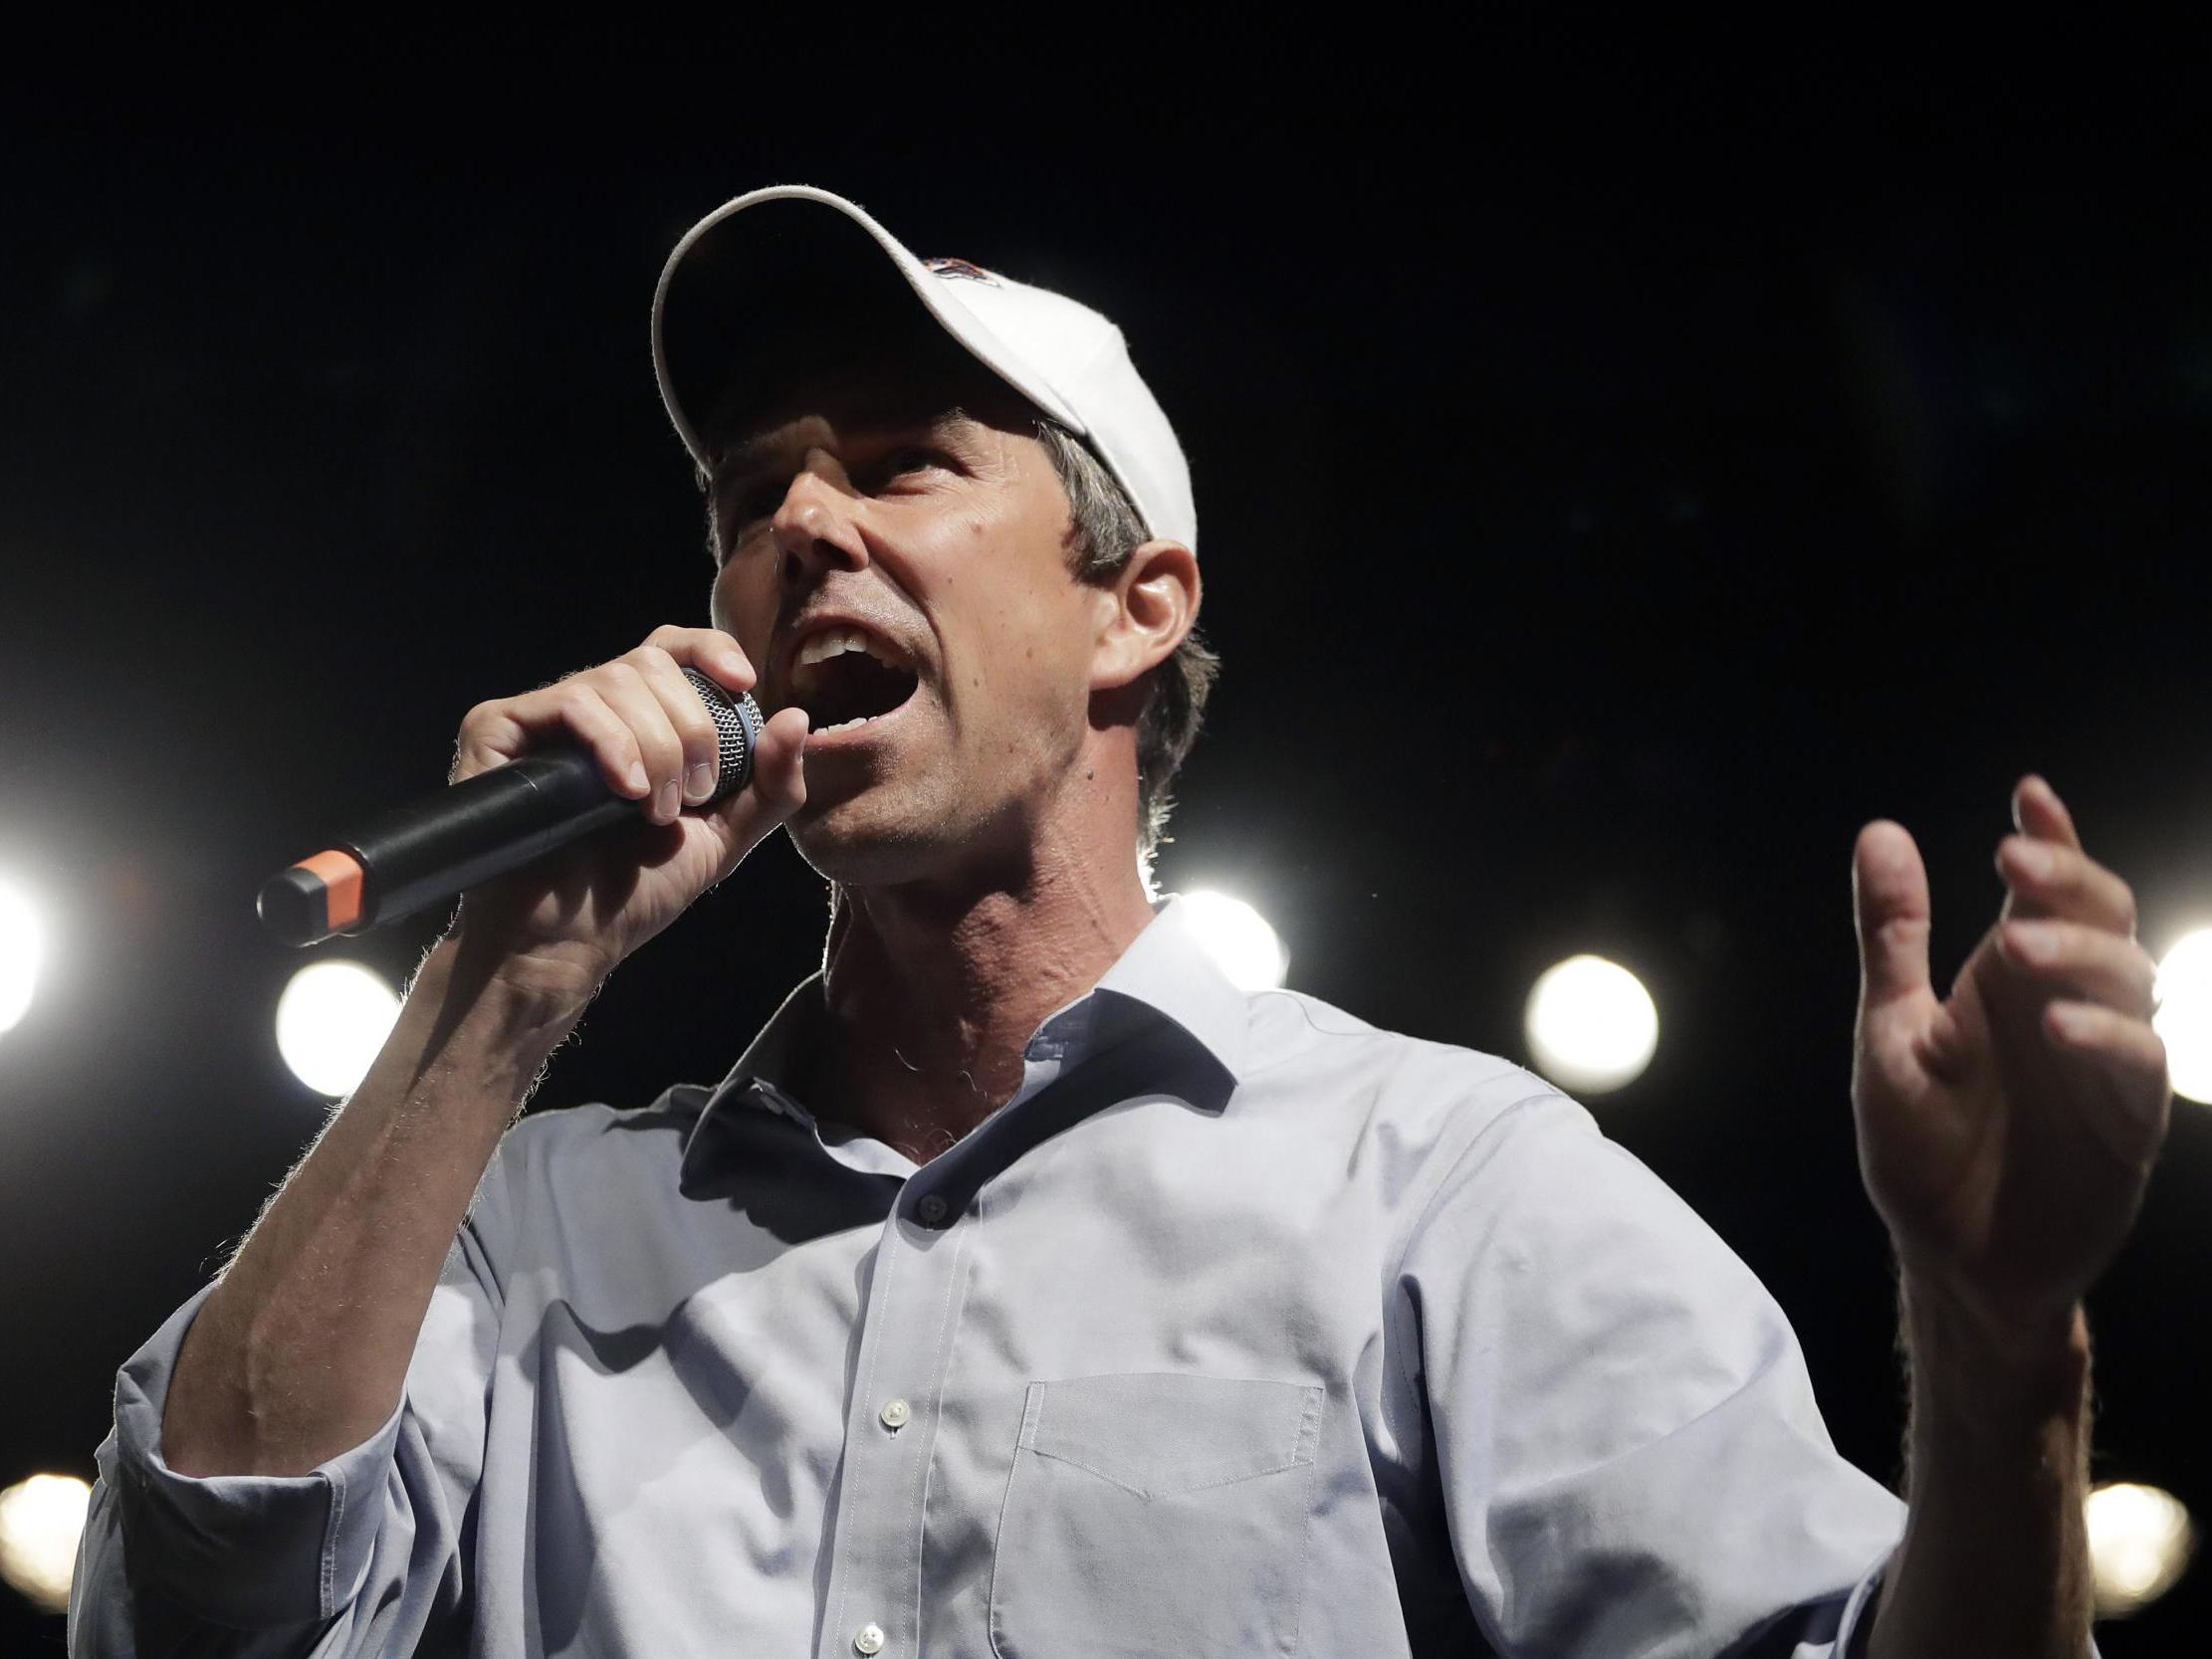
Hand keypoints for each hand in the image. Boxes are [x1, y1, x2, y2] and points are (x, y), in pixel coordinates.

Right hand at [445, 625, 809, 995]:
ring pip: (615, 680)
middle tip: (691, 795)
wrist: (568, 944)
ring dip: (655, 748)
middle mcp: (589, 710)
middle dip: (691, 728)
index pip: (672, 650)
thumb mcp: (723, 838)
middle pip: (652, 663)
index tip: (743, 685)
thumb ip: (770, 784)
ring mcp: (541, 717)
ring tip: (652, 810)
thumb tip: (796, 717)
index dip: (710, 651)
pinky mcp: (497, 730)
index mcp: (638, 722)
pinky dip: (611, 743)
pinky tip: (623, 790)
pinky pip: (569, 702)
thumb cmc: (634, 893)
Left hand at [1850, 775, 2170, 1340]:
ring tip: (2015, 947)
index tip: (2027, 795)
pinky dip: (2107, 1039)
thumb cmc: (1922, 1147)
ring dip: (2077, 955)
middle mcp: (2066, 1006)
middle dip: (2066, 879)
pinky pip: (2139, 1066)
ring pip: (2130, 979)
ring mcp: (2104, 1063)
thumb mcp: (1892, 1033)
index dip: (2049, 842)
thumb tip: (1881, 830)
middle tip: (2010, 859)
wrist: (1952, 1259)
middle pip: (2100, 918)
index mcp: (2008, 980)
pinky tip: (2060, 1029)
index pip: (2042, 893)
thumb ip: (1894, 938)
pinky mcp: (2128, 1124)